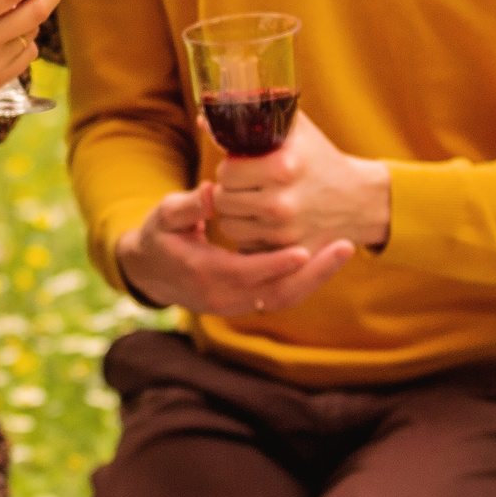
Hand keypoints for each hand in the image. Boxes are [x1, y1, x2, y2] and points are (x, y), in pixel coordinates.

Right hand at [114, 182, 351, 317]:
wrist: (151, 271)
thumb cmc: (160, 236)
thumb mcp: (166, 215)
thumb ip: (190, 205)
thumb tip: (213, 191)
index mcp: (203, 274)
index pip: (246, 274)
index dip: (276, 264)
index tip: (304, 249)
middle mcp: (223, 297)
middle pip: (277, 293)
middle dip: (314, 274)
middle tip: (345, 247)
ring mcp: (236, 305)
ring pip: (284, 298)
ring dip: (315, 277)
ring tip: (343, 250)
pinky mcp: (246, 303)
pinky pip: (280, 295)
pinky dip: (304, 279)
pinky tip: (325, 257)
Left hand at [211, 113, 391, 252]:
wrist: (359, 200)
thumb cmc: (320, 158)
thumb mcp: (293, 130)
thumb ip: (250, 118)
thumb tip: (205, 119)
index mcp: (282, 167)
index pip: (226, 172)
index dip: (230, 168)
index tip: (241, 167)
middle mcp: (282, 202)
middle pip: (223, 200)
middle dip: (228, 191)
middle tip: (244, 187)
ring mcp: (286, 233)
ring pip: (230, 227)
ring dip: (235, 215)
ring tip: (252, 203)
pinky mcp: (290, 254)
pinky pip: (248, 247)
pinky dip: (251, 236)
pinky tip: (264, 223)